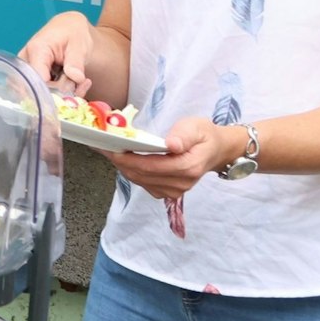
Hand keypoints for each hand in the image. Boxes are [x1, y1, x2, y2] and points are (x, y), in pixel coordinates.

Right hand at [18, 11, 94, 95]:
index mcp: (36, 49)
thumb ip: (76, 61)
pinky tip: (73, 82)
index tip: (73, 90)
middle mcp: (26, 61)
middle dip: (61, 92)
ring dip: (62, 93)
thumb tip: (76, 78)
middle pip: (38, 88)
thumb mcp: (79, 44)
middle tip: (79, 83)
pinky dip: (60, 91)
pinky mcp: (30, 76)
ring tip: (78, 81)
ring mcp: (26, 70)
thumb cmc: (73, 33)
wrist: (68, 29)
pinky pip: (42, 91)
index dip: (55, 91)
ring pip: (40, 92)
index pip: (39, 80)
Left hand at [108, 117, 243, 199]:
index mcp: (188, 167)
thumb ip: (183, 136)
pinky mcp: (168, 192)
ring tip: (109, 151)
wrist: (216, 151)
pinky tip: (124, 160)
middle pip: (142, 175)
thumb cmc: (204, 136)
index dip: (129, 160)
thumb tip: (171, 144)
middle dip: (120, 162)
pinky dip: (131, 172)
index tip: (112, 149)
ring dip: (123, 167)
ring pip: (140, 181)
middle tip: (103, 147)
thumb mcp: (196, 127)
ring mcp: (174, 191)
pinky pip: (144, 184)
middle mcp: (181, 183)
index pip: (152, 166)